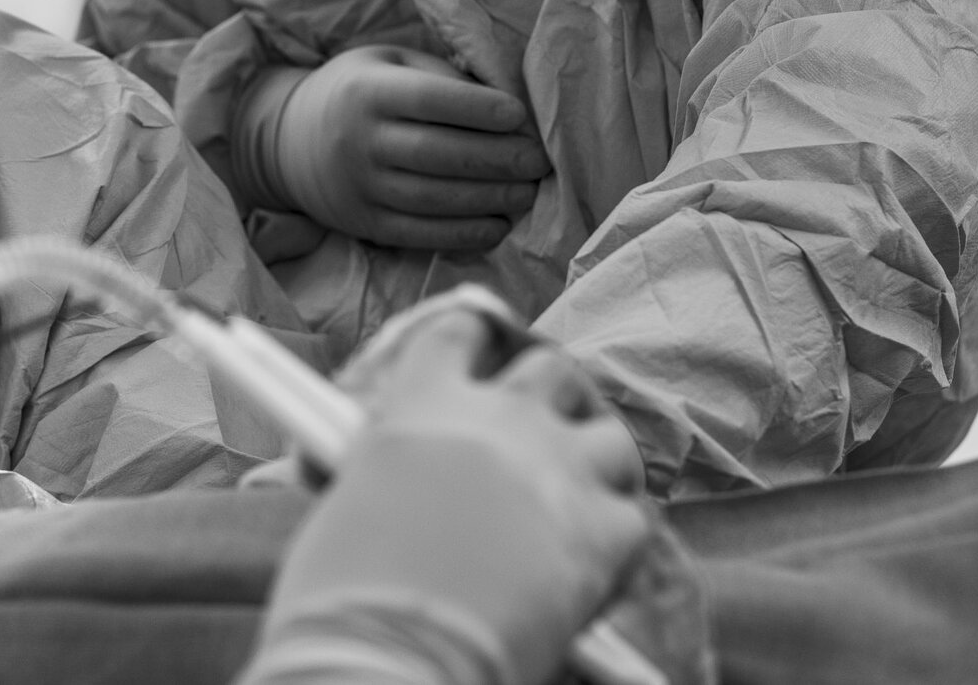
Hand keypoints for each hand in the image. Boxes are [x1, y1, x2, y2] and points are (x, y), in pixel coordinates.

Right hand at [243, 47, 549, 250]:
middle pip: (438, 154)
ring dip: (488, 199)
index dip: (478, 108)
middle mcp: (359, 141)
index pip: (430, 100)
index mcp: (368, 92)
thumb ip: (440, 77)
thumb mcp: (388, 64)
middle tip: (538, 162)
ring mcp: (359, 187)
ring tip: (527, 194)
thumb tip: (505, 107)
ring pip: (433, 199)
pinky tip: (497, 226)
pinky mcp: (364, 224)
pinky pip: (419, 235)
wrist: (290, 142)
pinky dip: (463, 234)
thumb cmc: (358, 92)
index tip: (519, 116)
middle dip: (497, 160)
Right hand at [248, 311, 647, 684]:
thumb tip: (343, 460)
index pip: (459, 332)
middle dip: (549, 393)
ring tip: (580, 490)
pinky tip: (595, 560)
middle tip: (540, 426)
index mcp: (425, 397)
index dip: (472, 339)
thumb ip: (370, 460)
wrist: (395, 647)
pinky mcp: (606, 531)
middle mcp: (501, 416)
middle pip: (550, 368)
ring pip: (610, 435)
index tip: (479, 348)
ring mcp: (560, 467)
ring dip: (596, 457)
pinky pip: (635, 516)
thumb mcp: (342, 494)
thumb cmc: (345, 579)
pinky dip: (617, 534)